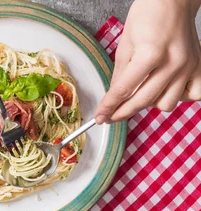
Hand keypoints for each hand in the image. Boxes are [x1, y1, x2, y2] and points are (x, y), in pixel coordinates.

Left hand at [95, 0, 200, 123]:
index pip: (124, 90)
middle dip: (123, 112)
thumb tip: (113, 99)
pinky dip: (178, 97)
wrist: (173, 0)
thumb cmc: (148, 16)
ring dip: (150, 103)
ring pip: (166, 104)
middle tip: (111, 115)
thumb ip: (120, 75)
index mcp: (151, 54)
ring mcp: (188, 66)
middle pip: (143, 101)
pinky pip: (192, 95)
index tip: (100, 117)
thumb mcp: (125, 45)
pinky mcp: (198, 67)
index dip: (109, 107)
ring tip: (141, 93)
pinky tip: (166, 90)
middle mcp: (173, 62)